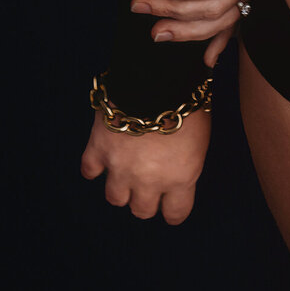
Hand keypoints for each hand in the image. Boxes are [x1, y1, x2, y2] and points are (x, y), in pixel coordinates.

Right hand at [80, 109, 210, 224]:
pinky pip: (89, 170)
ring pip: (115, 198)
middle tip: (147, 183)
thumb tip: (177, 168)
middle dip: (145, 199)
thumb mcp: (200, 138)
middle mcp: (149, 180)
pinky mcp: (99, 149)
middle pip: (142, 211)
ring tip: (125, 171)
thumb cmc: (187, 100)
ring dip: (120, 186)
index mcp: (180, 178)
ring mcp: (121, 167)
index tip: (170, 204)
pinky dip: (94, 165)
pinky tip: (101, 157)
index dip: (173, 209)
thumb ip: (185, 162)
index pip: (176, 214)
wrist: (158, 76)